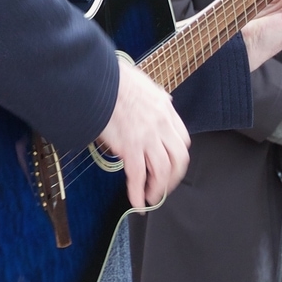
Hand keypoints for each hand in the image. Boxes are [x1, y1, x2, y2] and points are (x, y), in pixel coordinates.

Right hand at [97, 61, 190, 208]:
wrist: (98, 80)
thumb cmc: (115, 79)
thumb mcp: (145, 83)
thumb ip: (156, 95)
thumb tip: (163, 99)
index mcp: (165, 109)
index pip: (182, 140)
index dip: (178, 157)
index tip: (172, 165)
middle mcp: (161, 125)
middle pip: (179, 159)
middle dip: (174, 177)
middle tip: (165, 187)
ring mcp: (147, 137)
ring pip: (163, 170)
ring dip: (158, 189)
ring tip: (151, 198)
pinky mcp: (129, 146)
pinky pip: (137, 175)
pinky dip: (138, 192)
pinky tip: (136, 202)